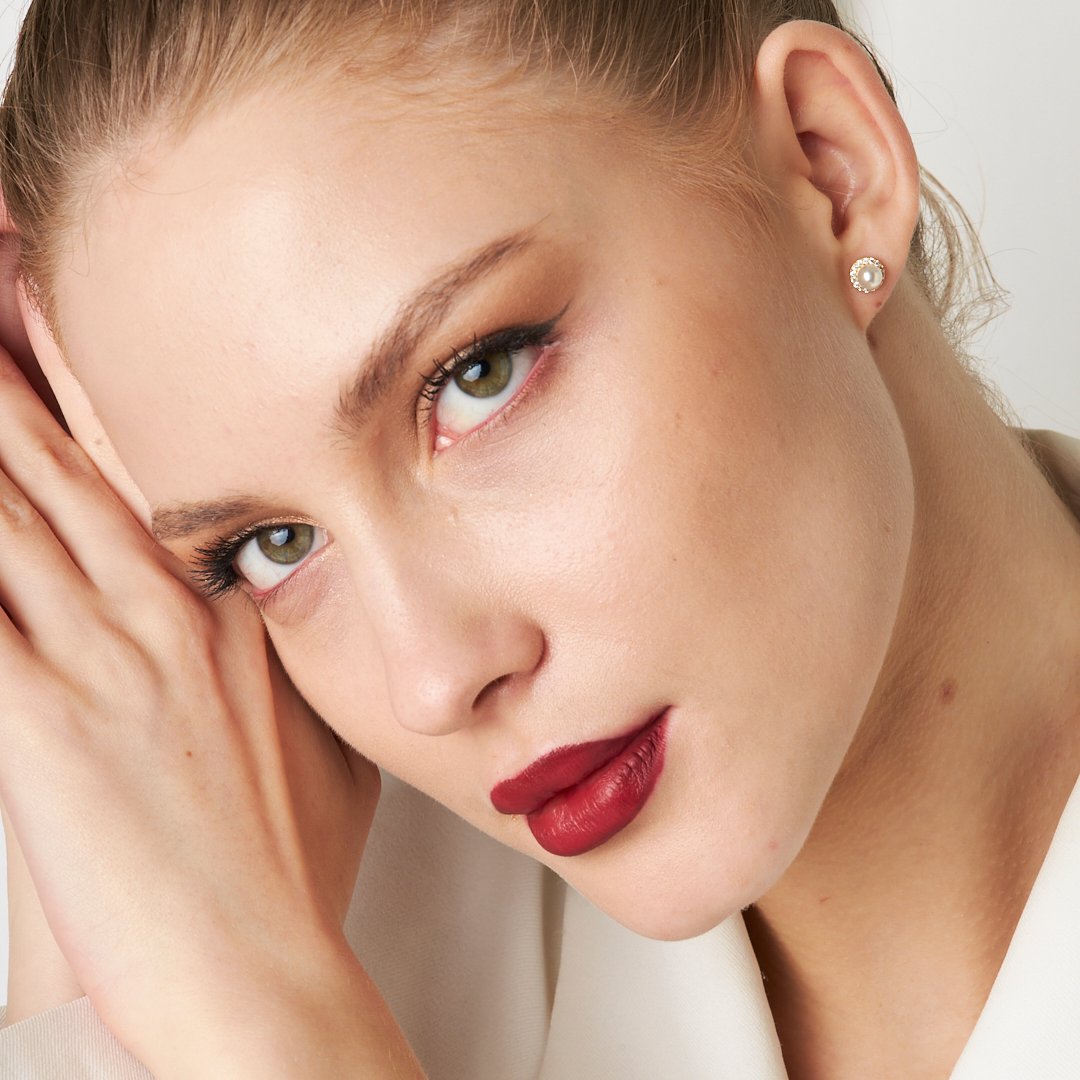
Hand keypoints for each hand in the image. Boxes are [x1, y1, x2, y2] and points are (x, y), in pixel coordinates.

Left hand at [0, 348, 413, 1076]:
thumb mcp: (316, 738)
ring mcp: (107, 660)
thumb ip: (279, 663)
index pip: (157, 463)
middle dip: (16, 354)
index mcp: (237, 611)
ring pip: (13, 503)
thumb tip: (263, 621)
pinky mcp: (40, 724)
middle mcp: (171, 613)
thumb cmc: (288, 866)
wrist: (260, 973)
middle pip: (72, 456)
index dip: (101, 373)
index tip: (61, 300)